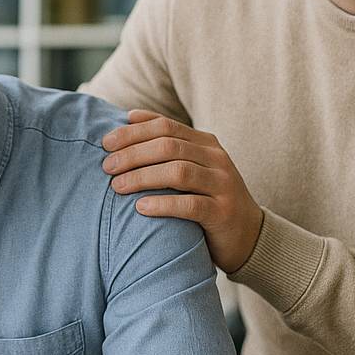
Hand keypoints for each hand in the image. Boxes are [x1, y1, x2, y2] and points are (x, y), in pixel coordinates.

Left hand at [101, 110, 263, 273]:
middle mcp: (216, 159)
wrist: (248, 235)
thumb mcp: (191, 167)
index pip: (165, 127)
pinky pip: (190, 205)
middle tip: (107, 166)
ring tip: (117, 186)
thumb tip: (128, 119)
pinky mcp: (223, 213)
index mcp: (206, 143)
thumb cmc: (207, 199)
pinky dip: (162, 204)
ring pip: (178, 172)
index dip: (133, 132)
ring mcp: (222, 185)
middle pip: (168, 146)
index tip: (105, 142)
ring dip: (143, 177)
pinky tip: (139, 208)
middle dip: (133, 154)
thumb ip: (167, 147)